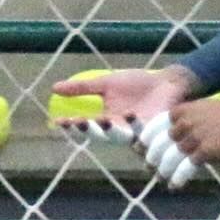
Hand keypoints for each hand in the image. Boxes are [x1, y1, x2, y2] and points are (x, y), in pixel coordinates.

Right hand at [54, 66, 192, 144]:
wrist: (166, 81)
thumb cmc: (137, 84)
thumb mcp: (106, 84)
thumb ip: (83, 88)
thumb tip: (54, 88)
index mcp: (107, 121)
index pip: (86, 127)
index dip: (72, 127)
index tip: (58, 121)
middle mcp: (121, 131)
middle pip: (101, 136)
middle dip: (89, 131)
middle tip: (78, 122)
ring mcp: (137, 131)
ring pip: (121, 137)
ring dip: (111, 130)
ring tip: (103, 119)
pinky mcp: (155, 128)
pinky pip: (145, 132)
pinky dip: (137, 125)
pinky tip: (130, 114)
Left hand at [138, 98, 219, 189]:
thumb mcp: (202, 109)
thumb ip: (185, 120)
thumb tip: (171, 136)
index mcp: (181, 111)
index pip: (154, 125)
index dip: (145, 139)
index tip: (139, 148)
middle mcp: (184, 123)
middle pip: (159, 145)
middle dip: (153, 158)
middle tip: (150, 167)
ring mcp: (194, 137)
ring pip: (170, 159)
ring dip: (164, 171)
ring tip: (163, 179)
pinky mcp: (205, 151)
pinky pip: (185, 168)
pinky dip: (178, 179)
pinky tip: (175, 185)